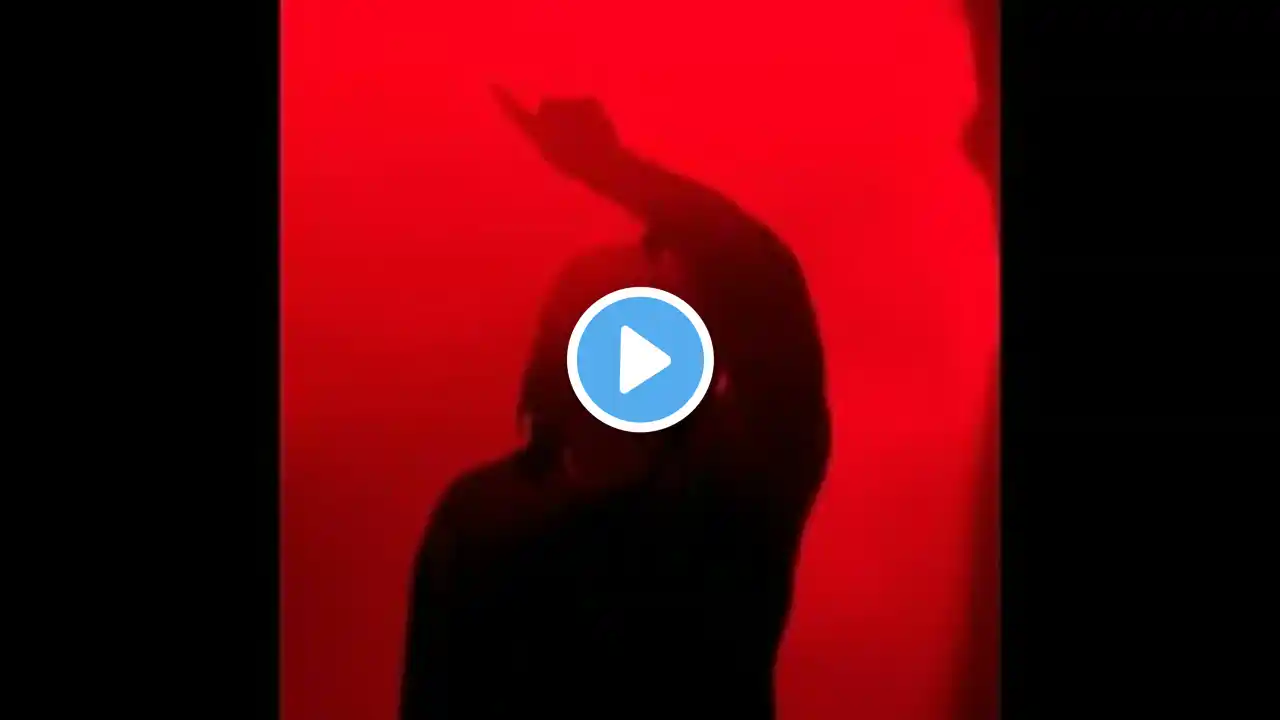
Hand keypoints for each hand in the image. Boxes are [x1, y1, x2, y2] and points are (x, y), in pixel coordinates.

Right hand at [493, 86, 626, 183]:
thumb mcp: (552, 153)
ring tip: (587, 136)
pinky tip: (598, 129)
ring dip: (577, 117)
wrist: (603, 165)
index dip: (504, 99)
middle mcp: (549, 115)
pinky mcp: (588, 100)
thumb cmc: (576, 165)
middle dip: (558, 115)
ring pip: (571, 106)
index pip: (517, 113)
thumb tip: (544, 112)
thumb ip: (543, 133)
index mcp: (538, 132)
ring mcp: (569, 105)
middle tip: (572, 137)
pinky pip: (588, 104)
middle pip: (549, 105)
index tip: (493, 85)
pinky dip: (594, 114)